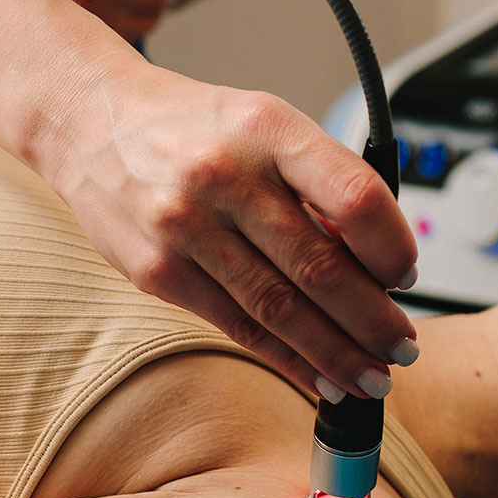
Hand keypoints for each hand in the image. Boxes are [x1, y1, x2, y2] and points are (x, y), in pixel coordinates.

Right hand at [40, 63, 419, 400]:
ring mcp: (185, 227)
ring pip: (281, 308)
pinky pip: (237, 326)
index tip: (407, 276)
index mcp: (267, 128)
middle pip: (321, 267)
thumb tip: (374, 262)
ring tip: (370, 376)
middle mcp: (225, 175)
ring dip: (336, 353)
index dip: (394, 247)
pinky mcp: (157, 272)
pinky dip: (285, 359)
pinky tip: (316, 376)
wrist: (90, 121)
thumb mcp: (262, 125)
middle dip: (373, 321)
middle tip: (402, 347)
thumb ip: (316, 183)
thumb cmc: (191, 127)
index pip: (355, 197)